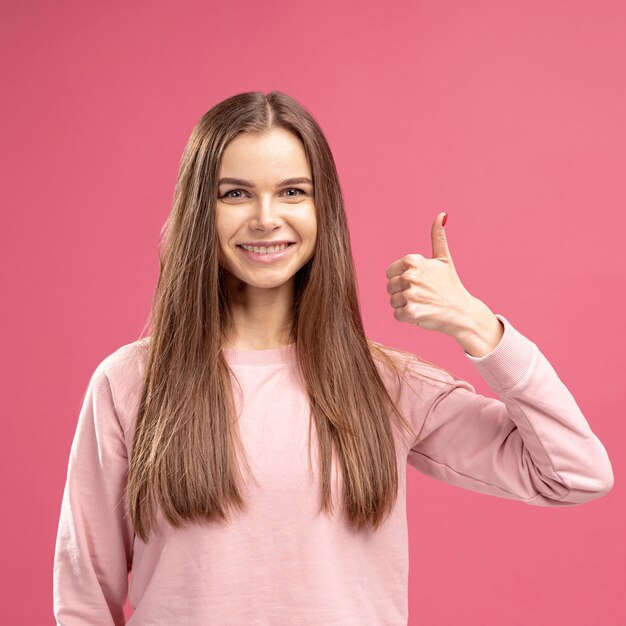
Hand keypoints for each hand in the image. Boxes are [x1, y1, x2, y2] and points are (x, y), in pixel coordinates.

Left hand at [385, 212, 477, 337]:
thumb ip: (438, 237)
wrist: (462, 312)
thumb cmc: (450, 285)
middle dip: (402, 293)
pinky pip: (397, 315)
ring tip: (423, 304)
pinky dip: (407, 318)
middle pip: (390, 287)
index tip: (418, 282)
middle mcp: (410, 275)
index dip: (402, 279)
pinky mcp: (412, 312)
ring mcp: (411, 294)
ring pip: (393, 302)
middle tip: (423, 295)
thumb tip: (442, 214)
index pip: (390, 272)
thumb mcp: (443, 259)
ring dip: (405, 306)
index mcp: (413, 261)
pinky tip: (422, 313)